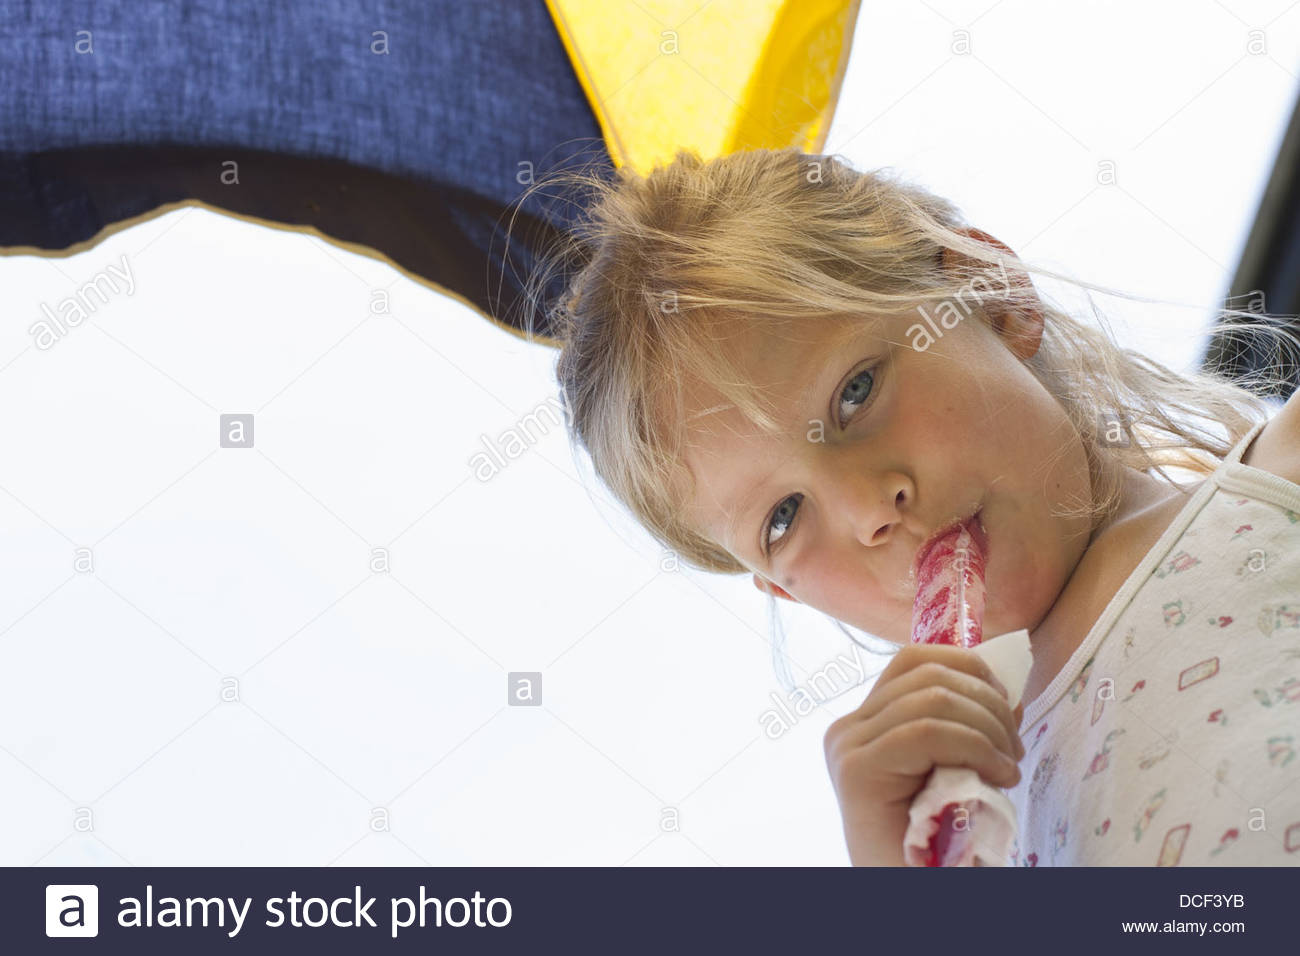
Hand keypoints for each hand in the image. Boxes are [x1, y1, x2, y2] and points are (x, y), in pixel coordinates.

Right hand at [823, 643, 1024, 865]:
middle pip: (927, 673)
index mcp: (867, 722)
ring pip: (932, 699)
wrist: (913, 893)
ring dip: (988, 728)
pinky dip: (975, 748)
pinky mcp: (858, 771)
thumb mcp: (957, 769)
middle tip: (1015, 748)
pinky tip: (999, 776)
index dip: (970, 667)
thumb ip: (969, 727)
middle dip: (988, 702)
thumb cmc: (937, 842)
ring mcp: (847, 747)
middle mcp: (848, 728)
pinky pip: (926, 732)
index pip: (915, 661)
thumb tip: (1008, 688)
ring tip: (1009, 767)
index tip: (1008, 708)